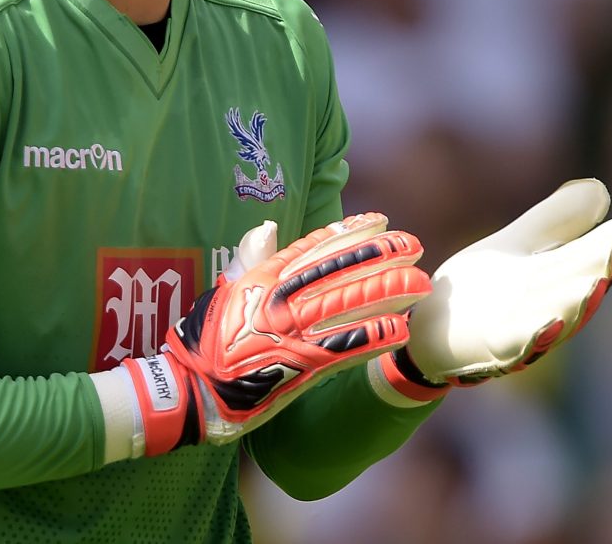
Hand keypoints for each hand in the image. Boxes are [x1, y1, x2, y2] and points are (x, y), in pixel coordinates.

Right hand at [123, 214, 430, 454]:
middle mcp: (277, 300)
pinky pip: (342, 349)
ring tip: (419, 283)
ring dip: (386, 293)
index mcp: (262, 279)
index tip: (378, 220)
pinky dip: (371, 338)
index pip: (313, 248)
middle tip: (413, 245)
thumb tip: (268, 226)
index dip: (348, 232)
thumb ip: (250, 260)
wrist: (192, 391)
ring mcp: (289, 333)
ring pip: (346, 305)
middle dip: (379, 257)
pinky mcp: (297, 368)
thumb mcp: (225, 292)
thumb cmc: (205, 341)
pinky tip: (398, 328)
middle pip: (337, 271)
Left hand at [372, 179, 611, 402]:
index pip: (589, 256)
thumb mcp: (516, 246)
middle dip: (602, 267)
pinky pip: (517, 345)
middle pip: (580, 286)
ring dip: (578, 303)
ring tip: (596, 282)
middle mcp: (547, 307)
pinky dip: (534, 336)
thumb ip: (553, 222)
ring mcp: (521, 329)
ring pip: (558, 318)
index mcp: (554, 279)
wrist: (431, 329)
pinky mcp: (491, 348)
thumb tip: (600, 190)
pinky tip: (548, 322)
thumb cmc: (480, 290)